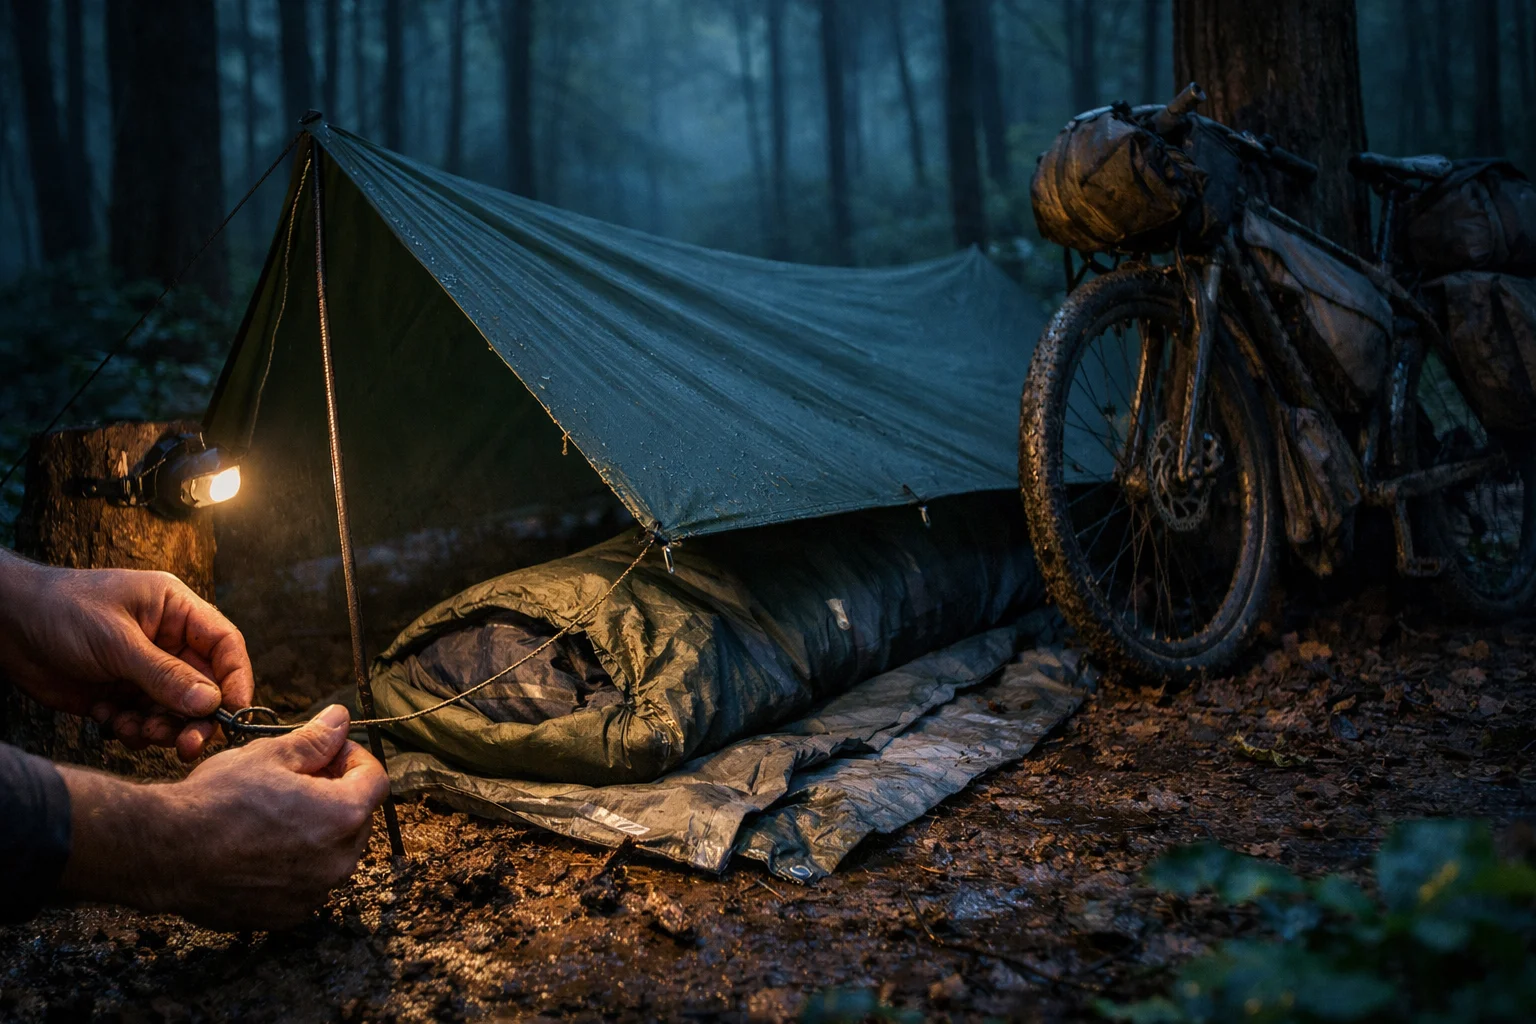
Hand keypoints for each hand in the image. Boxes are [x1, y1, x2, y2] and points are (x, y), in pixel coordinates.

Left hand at [0, 551, 253, 759]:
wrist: (5, 625)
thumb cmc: (61, 611)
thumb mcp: (116, 641)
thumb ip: (164, 675)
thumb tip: (211, 704)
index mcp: (177, 611)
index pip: (225, 646)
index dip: (236, 681)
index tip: (233, 715)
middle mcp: (168, 641)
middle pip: (204, 686)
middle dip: (195, 718)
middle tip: (185, 746)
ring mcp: (144, 670)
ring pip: (175, 710)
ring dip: (160, 728)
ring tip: (134, 730)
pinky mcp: (121, 694)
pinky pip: (144, 721)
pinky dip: (132, 730)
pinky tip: (108, 720)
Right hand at [58, 705, 390, 929]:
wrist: (165, 854)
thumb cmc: (216, 801)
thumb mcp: (269, 756)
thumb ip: (315, 740)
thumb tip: (341, 719)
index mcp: (343, 816)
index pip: (375, 779)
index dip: (353, 757)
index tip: (327, 751)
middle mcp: (339, 861)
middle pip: (356, 816)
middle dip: (335, 792)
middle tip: (297, 777)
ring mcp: (314, 893)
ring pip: (333, 851)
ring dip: (316, 829)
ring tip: (274, 812)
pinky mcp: (288, 915)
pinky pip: (308, 882)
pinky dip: (296, 863)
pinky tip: (261, 846)